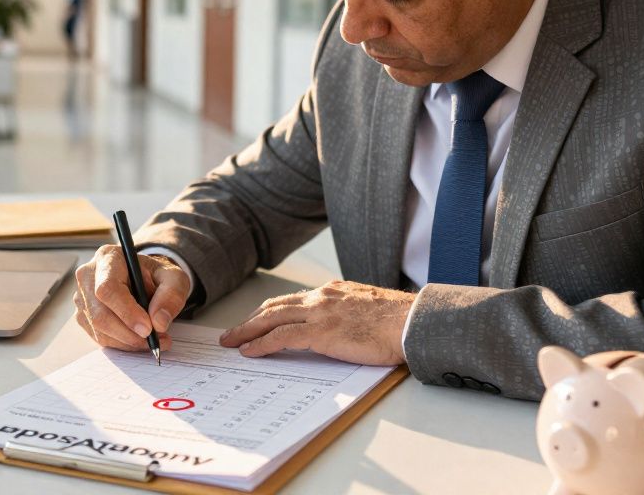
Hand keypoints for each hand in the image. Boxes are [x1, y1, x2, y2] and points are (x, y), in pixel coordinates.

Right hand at [72, 245, 190, 351]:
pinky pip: (100, 337)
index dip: (126, 312)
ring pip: (100, 330)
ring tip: (155, 339)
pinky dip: (123, 343)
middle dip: (129, 333)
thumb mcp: (174, 277)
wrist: (145, 279)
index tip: (148, 329)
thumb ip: (171, 295)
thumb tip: (159, 322)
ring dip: (129, 341)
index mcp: (108, 258)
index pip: (108, 288)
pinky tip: (140, 339)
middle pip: (100, 314)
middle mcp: (88, 277)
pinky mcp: (84, 316)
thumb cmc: (156, 275)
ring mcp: (83, 298)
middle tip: (155, 340)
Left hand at [219, 281, 415, 365]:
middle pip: (275, 306)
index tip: (256, 321)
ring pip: (272, 318)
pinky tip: (250, 351)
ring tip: (231, 342)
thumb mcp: (367, 310)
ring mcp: (320, 312)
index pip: (292, 300)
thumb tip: (339, 329)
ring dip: (247, 331)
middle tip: (232, 332)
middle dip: (250, 320)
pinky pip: (282, 337)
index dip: (269, 312)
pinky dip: (262, 344)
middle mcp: (322, 297)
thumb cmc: (397, 322)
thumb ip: (347, 314)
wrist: (411, 322)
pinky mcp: (321, 330)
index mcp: (333, 291)